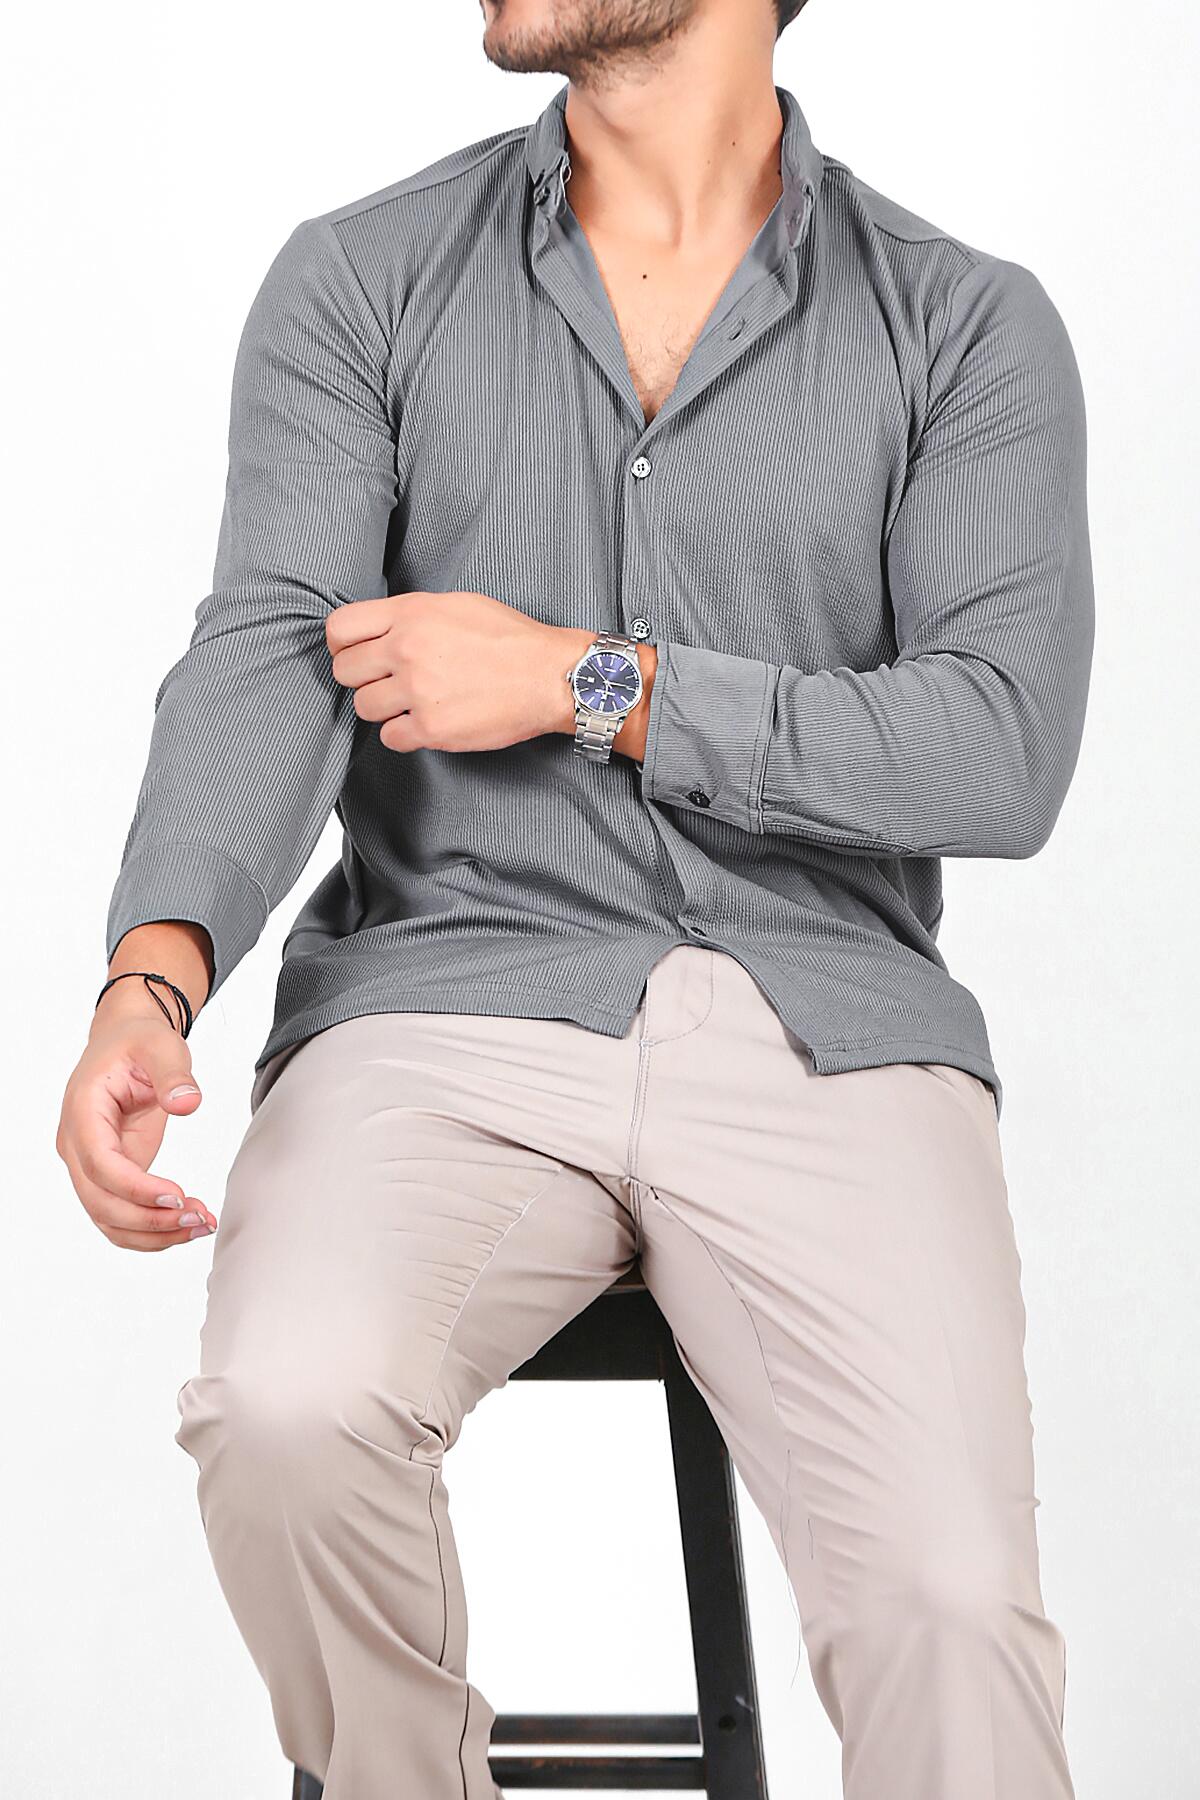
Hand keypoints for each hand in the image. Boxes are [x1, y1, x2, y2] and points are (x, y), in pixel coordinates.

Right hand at [57, 991, 217, 1251]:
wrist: (126, 1043)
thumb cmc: (139, 1042)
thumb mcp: (161, 1046)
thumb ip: (174, 1074)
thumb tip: (187, 1104)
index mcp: (83, 1111)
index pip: (99, 1164)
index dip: (136, 1188)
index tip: (178, 1196)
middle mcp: (77, 1144)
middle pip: (100, 1202)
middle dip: (149, 1220)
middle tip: (199, 1218)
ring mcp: (90, 1164)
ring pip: (108, 1218)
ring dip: (153, 1233)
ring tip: (201, 1225)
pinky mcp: (111, 1174)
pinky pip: (121, 1214)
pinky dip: (152, 1228)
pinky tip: (187, 1223)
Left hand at [326, 591, 594, 752]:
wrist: (549, 676)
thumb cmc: (511, 639)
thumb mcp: (456, 604)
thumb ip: (412, 615)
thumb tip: (381, 629)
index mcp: (411, 614)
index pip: (340, 629)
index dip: (341, 645)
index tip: (353, 654)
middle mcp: (407, 650)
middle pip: (345, 671)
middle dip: (361, 678)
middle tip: (384, 682)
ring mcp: (417, 691)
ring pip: (363, 706)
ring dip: (381, 707)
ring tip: (409, 703)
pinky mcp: (431, 728)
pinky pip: (389, 738)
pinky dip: (402, 734)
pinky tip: (423, 722)